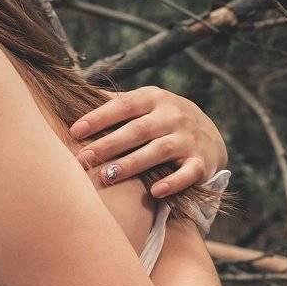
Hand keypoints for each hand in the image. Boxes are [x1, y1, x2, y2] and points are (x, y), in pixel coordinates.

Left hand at [69, 86, 227, 198]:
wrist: (211, 135)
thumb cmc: (163, 119)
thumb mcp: (146, 104)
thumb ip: (116, 102)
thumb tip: (78, 93)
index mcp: (154, 99)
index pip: (124, 105)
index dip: (100, 117)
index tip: (75, 131)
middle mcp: (173, 116)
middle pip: (138, 130)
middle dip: (109, 144)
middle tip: (83, 159)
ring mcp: (188, 139)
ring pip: (159, 151)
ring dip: (133, 164)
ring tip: (107, 176)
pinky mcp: (201, 162)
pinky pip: (188, 173)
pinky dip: (173, 183)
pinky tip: (154, 192)